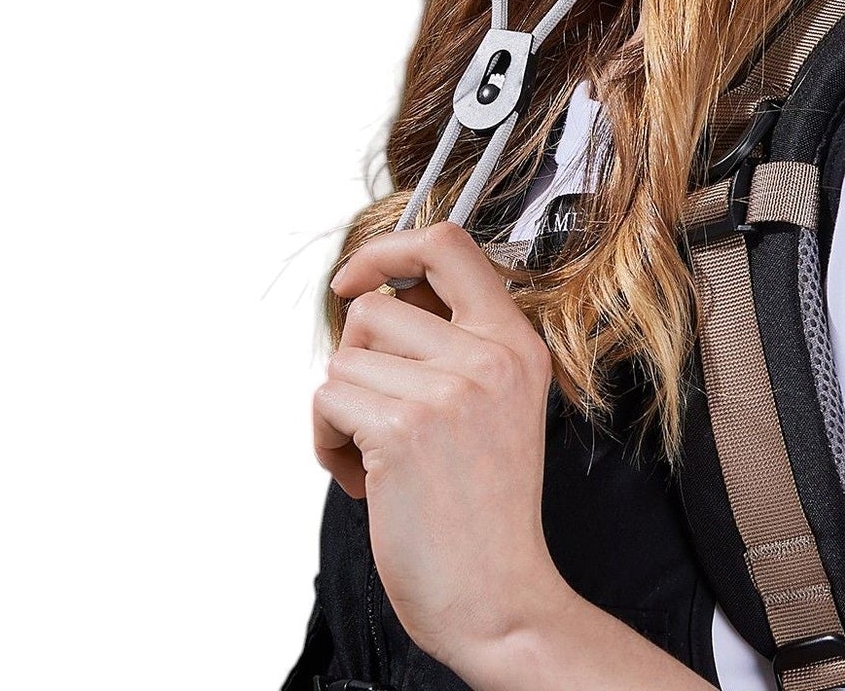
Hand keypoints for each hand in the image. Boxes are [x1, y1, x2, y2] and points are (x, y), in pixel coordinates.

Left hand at [315, 219, 567, 668]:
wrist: (498, 599)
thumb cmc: (484, 513)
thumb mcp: (498, 405)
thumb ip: (455, 345)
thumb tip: (377, 300)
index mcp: (516, 343)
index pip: (449, 246)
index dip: (388, 250)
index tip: (355, 280)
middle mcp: (491, 356)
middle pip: (375, 310)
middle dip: (358, 366)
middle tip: (383, 421)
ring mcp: (450, 389)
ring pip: (344, 359)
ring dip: (342, 411)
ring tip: (378, 460)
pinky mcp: (405, 428)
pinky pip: (327, 400)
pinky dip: (327, 442)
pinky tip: (364, 480)